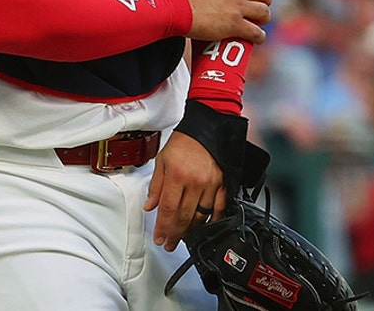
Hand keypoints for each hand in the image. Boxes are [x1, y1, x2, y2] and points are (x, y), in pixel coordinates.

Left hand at [144, 131, 223, 251]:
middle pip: (184, 216)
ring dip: (191, 231)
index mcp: (177, 176)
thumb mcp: (162, 160)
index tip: (160, 238)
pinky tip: (206, 228)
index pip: (168, 209)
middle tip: (169, 243)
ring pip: (202, 216)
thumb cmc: (183, 142)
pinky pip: (220, 208)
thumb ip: (156, 186)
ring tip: (183, 238)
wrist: (206, 130)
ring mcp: (211, 185)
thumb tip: (150, 206)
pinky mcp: (223, 185)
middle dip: (175, 234)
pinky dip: (213, 221)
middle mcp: (196, 182)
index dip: (163, 227)